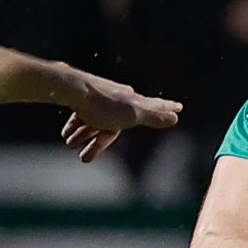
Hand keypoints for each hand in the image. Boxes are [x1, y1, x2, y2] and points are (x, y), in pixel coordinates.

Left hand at [56, 67, 182, 161]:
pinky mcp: (83, 96)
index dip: (166, 108)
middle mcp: (119, 97)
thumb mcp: (131, 115)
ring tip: (70, 146)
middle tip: (86, 158)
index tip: (180, 106)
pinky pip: (81, 114)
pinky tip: (67, 134)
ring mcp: (101, 96)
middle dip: (98, 142)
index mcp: (133, 101)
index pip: (155, 106)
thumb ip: (153, 117)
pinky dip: (75, 126)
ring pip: (94, 121)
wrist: (73, 88)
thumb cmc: (103, 105)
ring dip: (83, 136)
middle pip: (114, 124)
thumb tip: (176, 117)